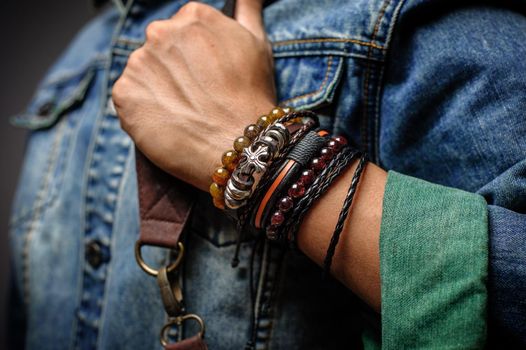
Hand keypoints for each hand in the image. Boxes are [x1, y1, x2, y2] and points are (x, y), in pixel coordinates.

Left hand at [113, 0, 274, 190]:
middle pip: (160, 49)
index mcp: (192, 16)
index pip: (183, 31)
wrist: (238, 145)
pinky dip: (143, 110)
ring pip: (143, 73)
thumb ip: (247, 9)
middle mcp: (161, 32)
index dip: (195, 57)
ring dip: (157, 89)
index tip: (206, 76)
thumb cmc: (252, 96)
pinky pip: (128, 98)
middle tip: (196, 97)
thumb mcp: (257, 43)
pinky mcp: (124, 94)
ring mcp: (139, 63)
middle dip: (173, 70)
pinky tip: (167, 121)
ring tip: (183, 112)